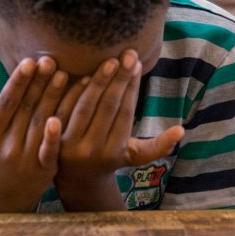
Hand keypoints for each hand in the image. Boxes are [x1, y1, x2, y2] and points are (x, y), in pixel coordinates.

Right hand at [0, 56, 66, 211]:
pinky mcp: (45, 169)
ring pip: (42, 122)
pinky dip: (54, 136)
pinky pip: (50, 150)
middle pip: (26, 109)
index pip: (6, 104)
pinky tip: (61, 117)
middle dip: (39, 83)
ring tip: (64, 74)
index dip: (17, 82)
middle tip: (51, 60)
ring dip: (55, 98)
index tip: (29, 61)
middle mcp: (7, 147)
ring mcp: (27, 159)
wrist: (8, 196)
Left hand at [52, 49, 183, 205]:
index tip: (137, 63)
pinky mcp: (53, 137)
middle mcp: (93, 149)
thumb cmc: (111, 159)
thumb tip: (181, 130)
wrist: (76, 180)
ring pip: (85, 105)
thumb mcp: (135, 156)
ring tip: (110, 60)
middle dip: (119, 78)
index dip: (131, 87)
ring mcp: (70, 144)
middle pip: (107, 106)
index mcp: (115, 150)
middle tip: (128, 54)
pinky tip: (85, 74)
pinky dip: (74, 90)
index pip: (125, 112)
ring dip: (98, 81)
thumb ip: (158, 146)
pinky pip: (65, 108)